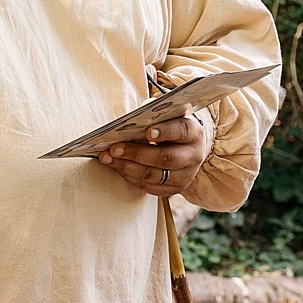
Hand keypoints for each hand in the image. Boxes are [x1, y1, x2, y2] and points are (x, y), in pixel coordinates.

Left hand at [96, 111, 211, 197]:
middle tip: (115, 148)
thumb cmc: (168, 125)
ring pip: (155, 176)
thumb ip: (151, 113)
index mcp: (193, 133)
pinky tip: (116, 167)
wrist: (184, 147)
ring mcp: (185, 175)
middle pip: (166, 158)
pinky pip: (150, 187)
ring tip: (108, 158)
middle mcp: (193, 156)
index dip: (165, 132)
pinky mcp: (175, 189)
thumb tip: (129, 120)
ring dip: (128, 167)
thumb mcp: (165, 115)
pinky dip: (130, 177)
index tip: (147, 132)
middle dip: (137, 154)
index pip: (181, 131)